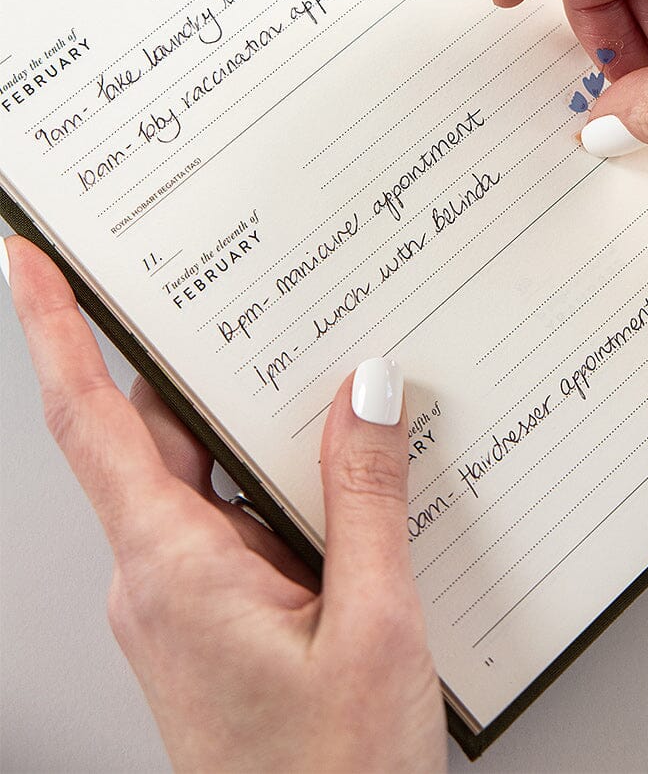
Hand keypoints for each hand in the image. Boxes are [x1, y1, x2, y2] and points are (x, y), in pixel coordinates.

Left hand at [4, 235, 445, 773]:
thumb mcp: (373, 625)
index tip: (30, 263)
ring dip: (253, 426)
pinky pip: (237, 522)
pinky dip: (278, 482)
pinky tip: (342, 470)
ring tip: (320, 374)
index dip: (52, 331)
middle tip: (232, 283)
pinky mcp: (220, 621)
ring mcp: (187, 602)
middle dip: (195, 357)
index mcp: (173, 569)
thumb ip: (364, 496)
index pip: (91, 421)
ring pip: (206, 478)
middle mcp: (162, 579)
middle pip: (161, 433)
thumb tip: (365, 390)